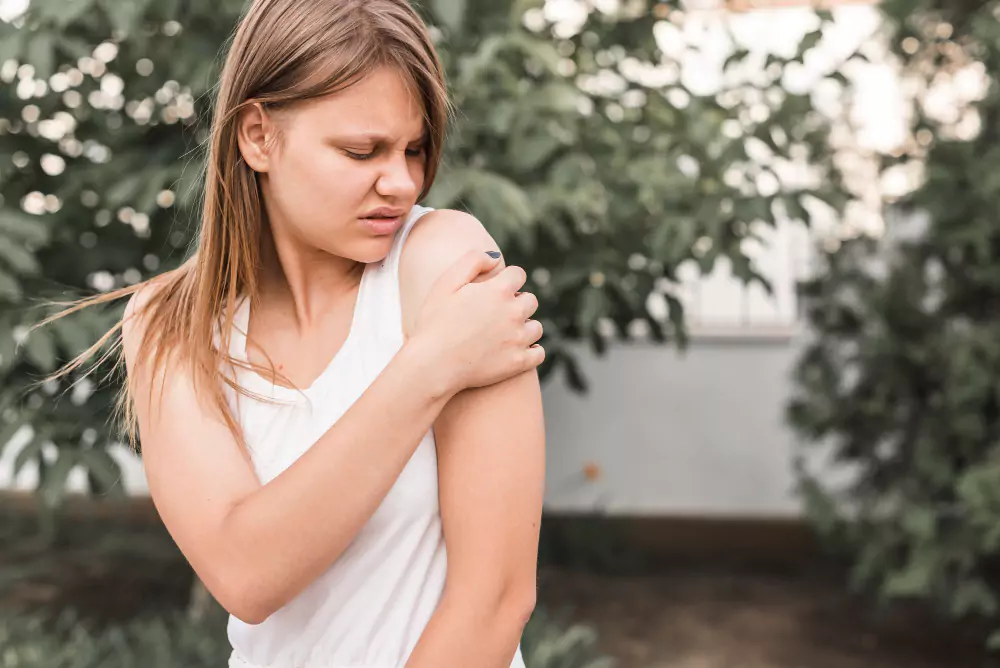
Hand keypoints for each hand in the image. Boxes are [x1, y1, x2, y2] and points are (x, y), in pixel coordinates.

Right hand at [409, 250, 543, 395]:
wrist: (432, 364)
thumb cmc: (434, 322)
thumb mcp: (446, 282)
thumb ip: (472, 261)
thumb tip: (495, 257)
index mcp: (498, 290)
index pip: (518, 275)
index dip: (507, 280)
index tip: (497, 289)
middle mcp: (514, 312)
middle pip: (531, 300)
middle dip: (517, 302)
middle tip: (499, 312)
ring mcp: (518, 339)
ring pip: (536, 327)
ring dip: (525, 327)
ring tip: (506, 333)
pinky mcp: (518, 362)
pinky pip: (539, 354)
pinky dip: (532, 351)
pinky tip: (518, 350)